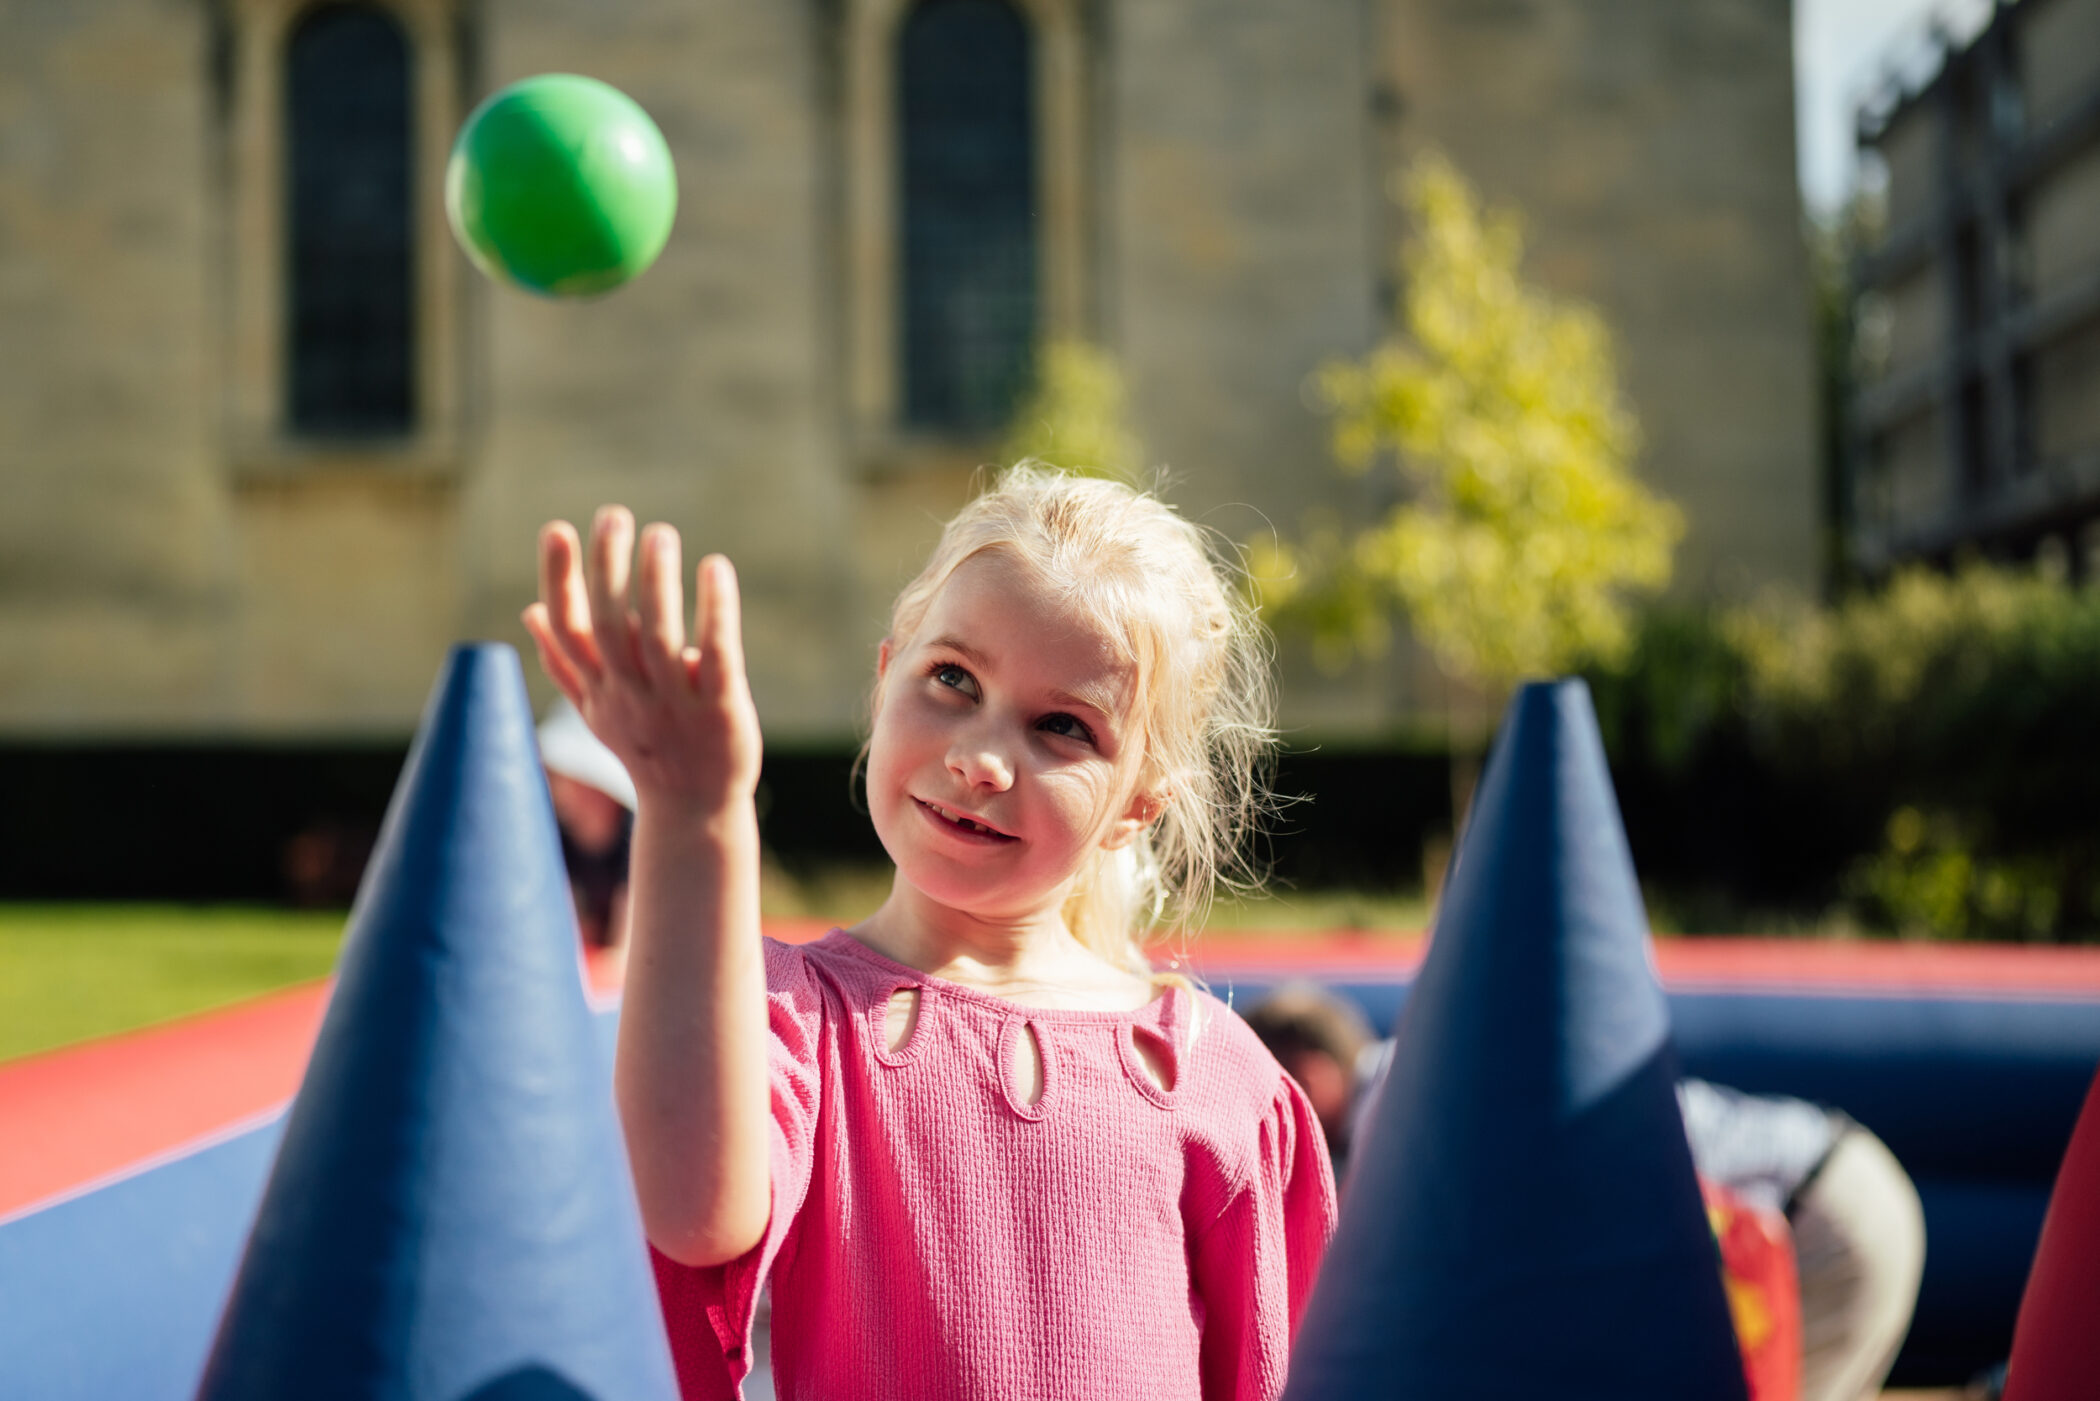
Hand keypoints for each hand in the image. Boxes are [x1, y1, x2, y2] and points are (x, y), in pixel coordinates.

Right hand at [521, 507, 761, 817]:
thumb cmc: (645, 747)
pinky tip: (716, 567)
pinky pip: (718, 659)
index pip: (569, 629)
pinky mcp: (721, 711)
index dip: (559, 579)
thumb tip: (530, 610)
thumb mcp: (597, 707)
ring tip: (658, 534)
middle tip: (615, 516)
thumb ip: (565, 660)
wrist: (694, 808)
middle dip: (608, 568)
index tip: (557, 528)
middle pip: (610, 627)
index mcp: (599, 687)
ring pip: (659, 641)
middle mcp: (630, 695)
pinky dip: (717, 612)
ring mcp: (675, 705)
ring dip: (656, 583)